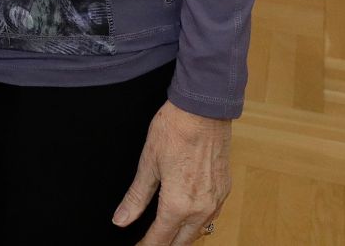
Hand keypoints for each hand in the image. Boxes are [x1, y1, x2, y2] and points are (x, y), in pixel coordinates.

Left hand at [114, 102, 232, 243]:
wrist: (203, 111)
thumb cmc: (174, 131)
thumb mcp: (147, 164)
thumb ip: (136, 197)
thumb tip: (121, 219)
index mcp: (179, 204)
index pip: (160, 239)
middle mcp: (201, 208)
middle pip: (182, 242)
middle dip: (164, 245)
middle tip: (148, 243)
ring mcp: (216, 200)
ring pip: (199, 232)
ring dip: (181, 238)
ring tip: (164, 236)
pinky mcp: (224, 190)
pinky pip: (211, 217)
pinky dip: (197, 224)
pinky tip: (186, 219)